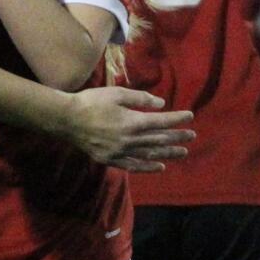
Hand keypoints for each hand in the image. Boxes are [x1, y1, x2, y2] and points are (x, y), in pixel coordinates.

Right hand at [64, 86, 193, 171]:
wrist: (67, 120)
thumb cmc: (92, 102)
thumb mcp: (117, 93)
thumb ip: (140, 99)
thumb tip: (160, 104)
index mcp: (132, 121)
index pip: (161, 121)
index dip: (176, 119)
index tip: (189, 117)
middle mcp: (129, 140)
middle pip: (158, 139)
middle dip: (177, 137)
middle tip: (192, 136)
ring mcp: (120, 152)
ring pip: (149, 154)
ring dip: (167, 154)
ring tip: (182, 152)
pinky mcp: (111, 159)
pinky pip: (133, 166)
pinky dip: (148, 167)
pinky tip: (159, 167)